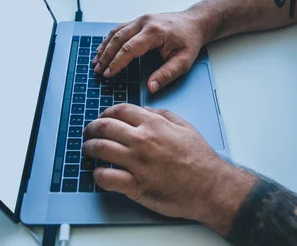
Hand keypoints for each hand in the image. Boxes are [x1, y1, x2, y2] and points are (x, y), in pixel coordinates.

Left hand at [82, 104, 256, 235]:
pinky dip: (97, 175)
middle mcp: (142, 140)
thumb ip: (162, 115)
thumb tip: (144, 110)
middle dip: (91, 128)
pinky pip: (106, 177)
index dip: (105, 113)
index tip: (101, 118)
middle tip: (88, 133)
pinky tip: (98, 174)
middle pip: (104, 127)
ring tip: (87, 150)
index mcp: (153, 124)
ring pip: (100, 149)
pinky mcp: (135, 185)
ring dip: (89, 148)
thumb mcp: (185, 126)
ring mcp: (137, 163)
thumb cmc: (200, 158)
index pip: (119, 111)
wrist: (210, 186)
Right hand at [92, 11, 206, 92]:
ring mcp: (140, 19)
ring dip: (104, 47)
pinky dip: (109, 40)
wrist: (195, 22)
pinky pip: (120, 29)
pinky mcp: (139, 20)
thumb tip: (151, 87)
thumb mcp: (184, 61)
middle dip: (106, 56)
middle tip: (98, 70)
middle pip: (118, 39)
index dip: (117, 63)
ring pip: (116, 32)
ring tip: (96, 62)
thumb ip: (167, 74)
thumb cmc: (189, 41)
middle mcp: (144, 22)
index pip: (129, 49)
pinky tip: (103, 49)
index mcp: (154, 32)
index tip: (108, 74)